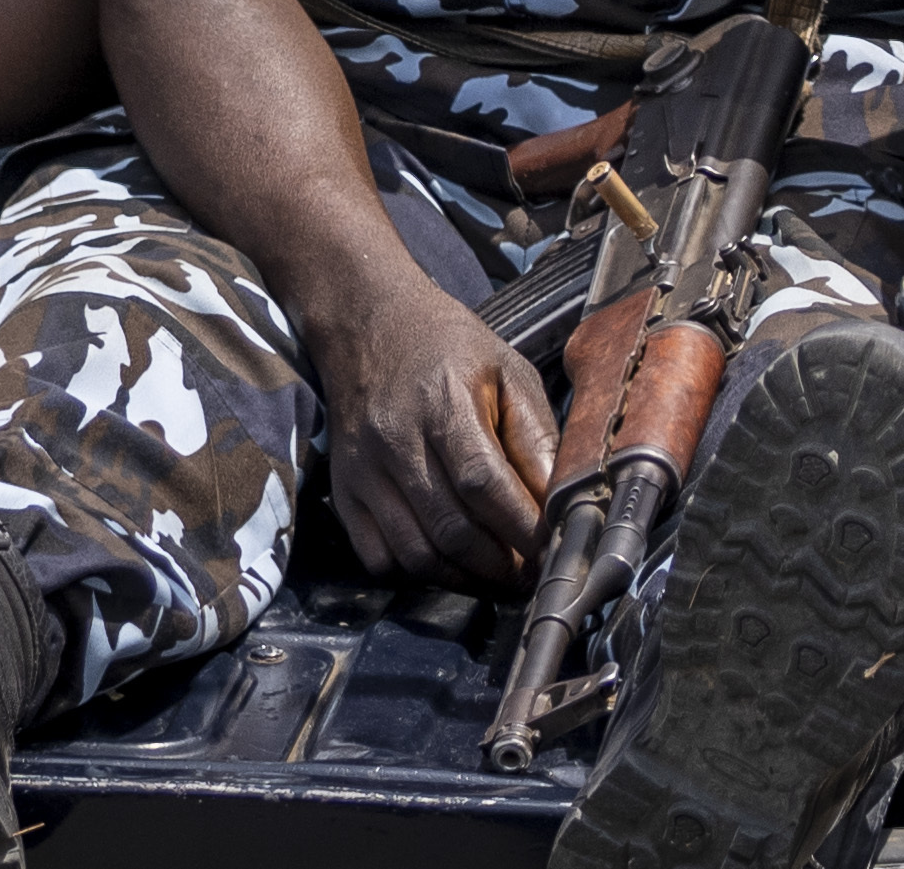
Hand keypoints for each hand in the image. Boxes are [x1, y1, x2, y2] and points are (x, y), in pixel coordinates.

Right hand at [320, 271, 557, 589]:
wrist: (369, 327)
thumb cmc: (448, 349)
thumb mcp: (508, 371)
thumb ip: (535, 435)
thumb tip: (560, 498)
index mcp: (442, 401)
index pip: (484, 483)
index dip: (521, 526)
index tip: (550, 548)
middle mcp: (395, 440)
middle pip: (451, 527)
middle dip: (499, 564)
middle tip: (529, 573)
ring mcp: (363, 471)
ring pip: (416, 553)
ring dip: (465, 578)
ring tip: (498, 574)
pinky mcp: (343, 493)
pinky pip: (380, 558)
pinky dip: (420, 574)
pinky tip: (450, 563)